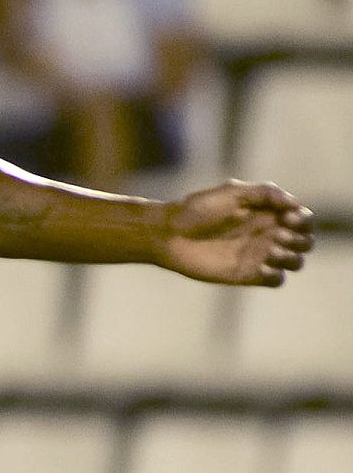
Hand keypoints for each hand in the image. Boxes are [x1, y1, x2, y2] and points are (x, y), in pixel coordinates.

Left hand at [160, 181, 314, 286]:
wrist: (168, 234)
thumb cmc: (196, 209)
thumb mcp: (230, 192)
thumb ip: (263, 193)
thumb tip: (293, 202)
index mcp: (266, 214)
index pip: (302, 219)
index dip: (303, 220)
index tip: (287, 217)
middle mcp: (266, 235)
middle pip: (304, 242)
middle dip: (299, 239)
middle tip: (277, 234)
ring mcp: (257, 255)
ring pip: (295, 262)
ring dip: (291, 257)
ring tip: (271, 250)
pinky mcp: (247, 274)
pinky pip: (276, 280)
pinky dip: (276, 275)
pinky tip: (261, 267)